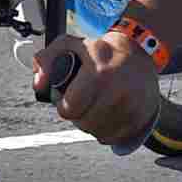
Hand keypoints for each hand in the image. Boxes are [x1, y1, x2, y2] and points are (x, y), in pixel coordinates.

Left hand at [32, 32, 159, 148]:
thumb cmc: (101, 50)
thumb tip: (39, 85)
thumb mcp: (70, 44)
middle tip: (84, 101)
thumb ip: (46, 60)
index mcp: (98, 73)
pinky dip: (108, 130)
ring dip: (92, 124)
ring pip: (98, 133)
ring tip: (97, 106)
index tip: (70, 98)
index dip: (64, 105)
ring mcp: (132, 106)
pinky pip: (114, 137)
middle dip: (79, 115)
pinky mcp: (141, 117)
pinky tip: (110, 112)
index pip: (69, 109)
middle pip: (83, 124)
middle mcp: (117, 91)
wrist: (142, 50)